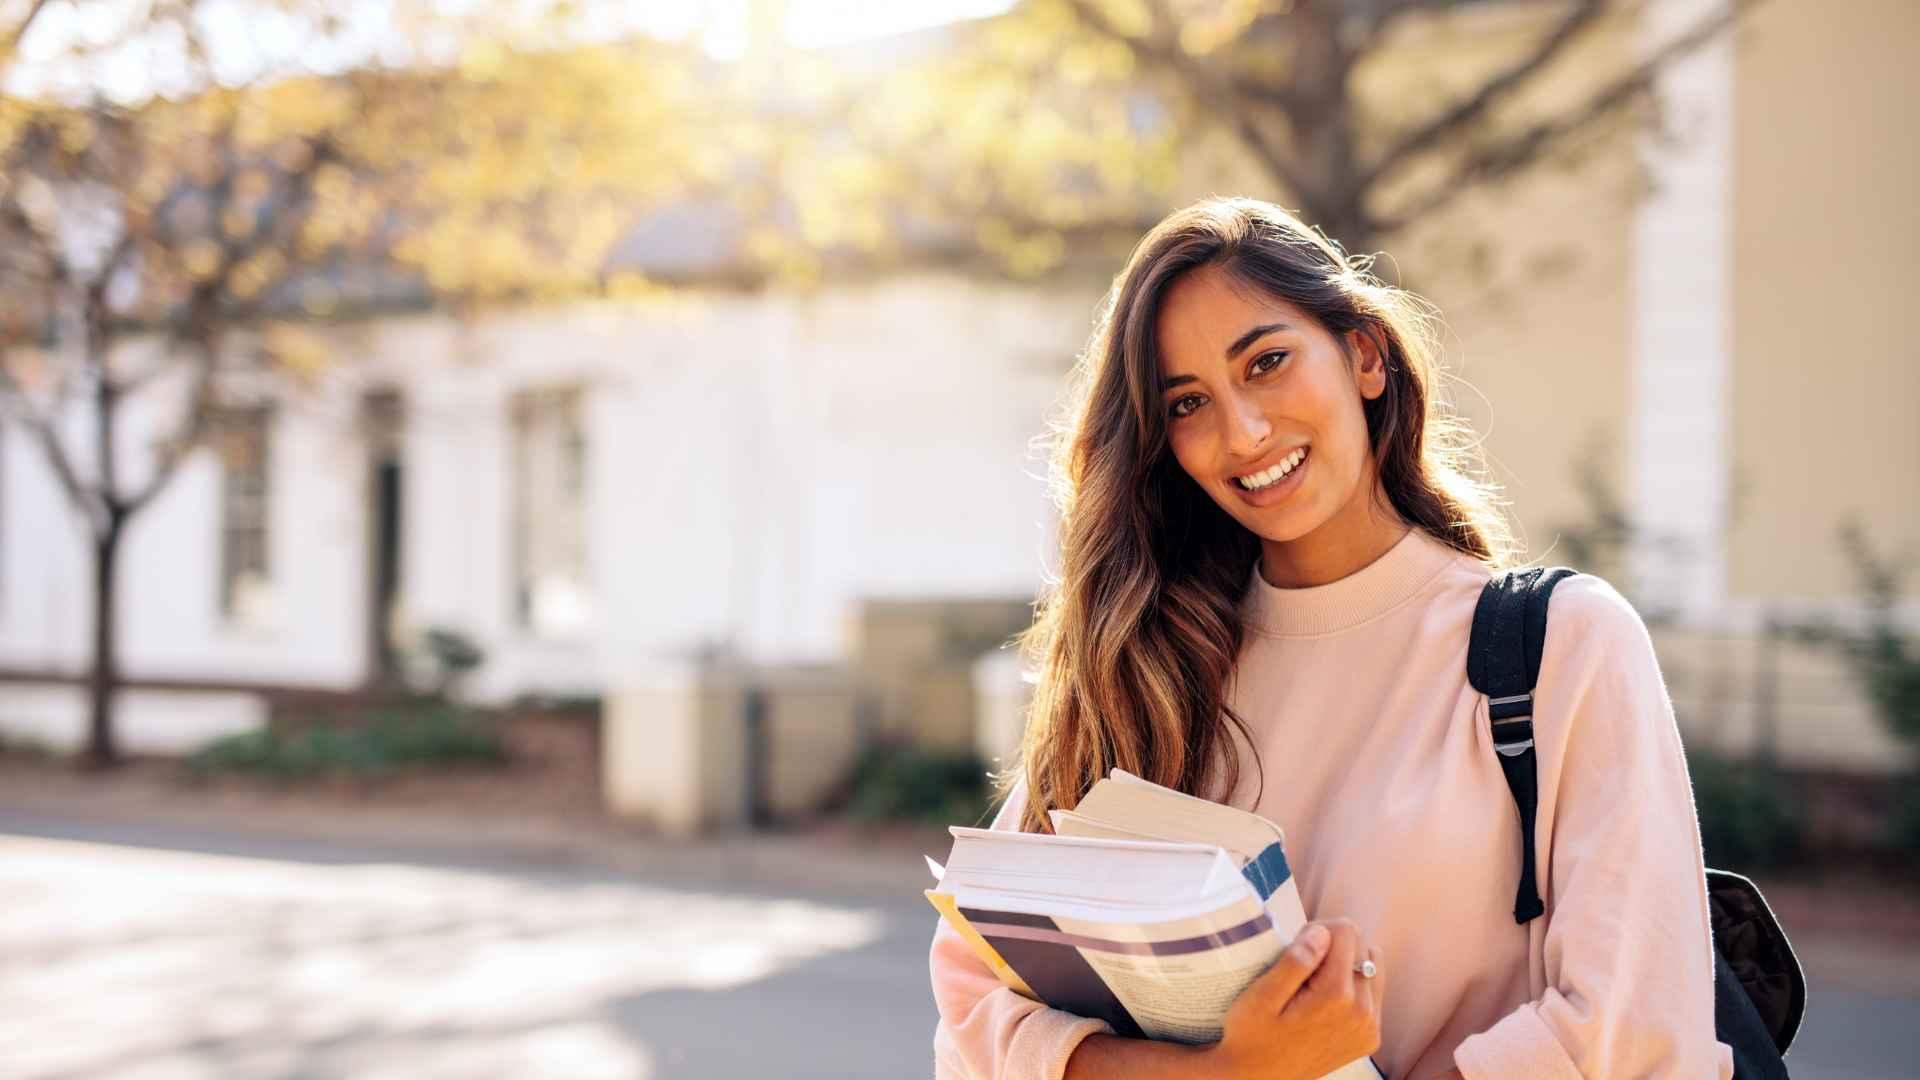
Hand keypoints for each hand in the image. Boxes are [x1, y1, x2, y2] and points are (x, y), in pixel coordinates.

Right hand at [1201, 919, 1383, 1079]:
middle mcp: (1363, 1012)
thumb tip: (1323, 933)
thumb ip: (1295, 962)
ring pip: (1372, 966)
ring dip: (1345, 965)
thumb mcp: (1261, 996)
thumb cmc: (1252, 1035)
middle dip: (1332, 947)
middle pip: (1362, 945)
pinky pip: (1372, 992)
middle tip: (1301, 969)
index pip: (1347, 930)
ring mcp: (1370, 1027)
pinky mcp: (1370, 1037)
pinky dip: (1352, 987)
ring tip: (1314, 984)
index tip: (1297, 950)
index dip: (1318, 931)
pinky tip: (1325, 1002)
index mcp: (1336, 996)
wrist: (1258, 1079)